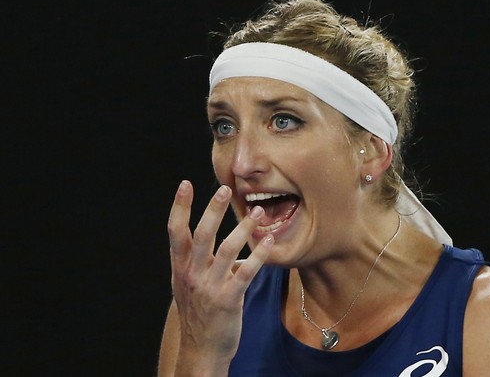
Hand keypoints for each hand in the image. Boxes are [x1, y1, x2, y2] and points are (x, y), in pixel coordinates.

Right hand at [167, 180, 273, 373]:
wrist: (201, 350)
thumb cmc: (198, 313)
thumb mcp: (187, 284)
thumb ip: (197, 261)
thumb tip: (219, 238)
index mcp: (180, 267)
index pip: (175, 231)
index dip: (179, 206)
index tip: (185, 184)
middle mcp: (191, 274)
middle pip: (201, 235)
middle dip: (212, 210)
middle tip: (225, 189)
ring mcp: (209, 286)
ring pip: (227, 250)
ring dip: (243, 228)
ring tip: (257, 212)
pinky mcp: (229, 299)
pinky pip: (246, 272)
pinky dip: (259, 254)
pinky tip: (269, 240)